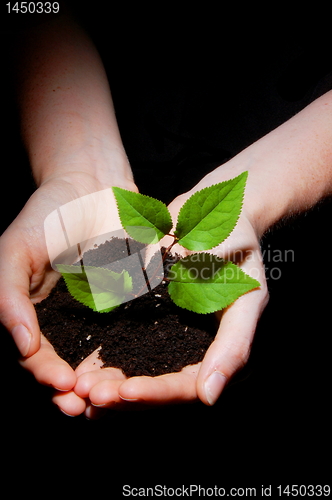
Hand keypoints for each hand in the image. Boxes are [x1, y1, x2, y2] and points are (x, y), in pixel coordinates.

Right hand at [0, 171, 136, 412]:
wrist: (92, 183)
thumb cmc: (48, 212)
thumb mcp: (16, 249)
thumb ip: (12, 296)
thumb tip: (22, 344)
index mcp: (37, 311)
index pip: (36, 354)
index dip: (45, 372)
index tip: (62, 384)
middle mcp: (68, 318)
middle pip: (68, 364)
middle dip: (74, 389)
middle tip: (85, 406)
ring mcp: (100, 311)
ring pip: (102, 355)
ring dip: (105, 380)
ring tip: (111, 398)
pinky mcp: (131, 299)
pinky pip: (134, 330)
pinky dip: (136, 351)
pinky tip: (142, 367)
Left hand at [72, 168, 268, 412]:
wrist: (216, 212)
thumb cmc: (238, 244)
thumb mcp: (244, 291)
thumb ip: (233, 343)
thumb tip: (209, 397)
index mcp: (224, 352)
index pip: (189, 386)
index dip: (157, 394)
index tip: (124, 392)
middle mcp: (197, 353)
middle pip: (159, 390)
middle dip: (123, 396)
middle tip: (88, 395)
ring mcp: (172, 339)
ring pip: (139, 375)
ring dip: (109, 385)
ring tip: (78, 389)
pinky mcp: (151, 323)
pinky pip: (127, 349)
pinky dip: (105, 361)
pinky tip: (79, 370)